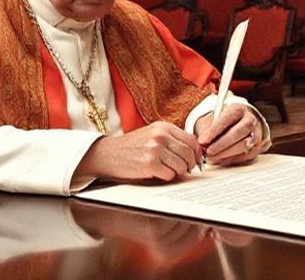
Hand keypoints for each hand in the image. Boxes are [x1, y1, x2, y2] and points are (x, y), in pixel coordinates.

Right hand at [76, 121, 201, 181]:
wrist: (108, 154)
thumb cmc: (131, 147)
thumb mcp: (152, 134)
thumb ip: (170, 139)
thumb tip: (193, 152)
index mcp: (163, 127)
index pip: (191, 140)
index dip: (197, 153)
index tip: (196, 160)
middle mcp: (161, 135)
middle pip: (189, 153)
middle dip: (189, 165)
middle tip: (185, 170)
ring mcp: (155, 149)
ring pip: (182, 165)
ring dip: (178, 172)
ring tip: (169, 171)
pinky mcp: (149, 163)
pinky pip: (170, 174)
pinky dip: (166, 177)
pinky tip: (157, 174)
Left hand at [196, 104, 261, 165]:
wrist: (235, 126)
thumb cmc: (221, 123)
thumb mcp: (210, 121)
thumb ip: (205, 130)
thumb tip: (202, 142)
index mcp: (238, 109)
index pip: (228, 118)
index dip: (215, 130)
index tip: (204, 140)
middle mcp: (250, 120)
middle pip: (238, 132)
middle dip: (221, 144)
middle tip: (208, 151)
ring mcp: (256, 134)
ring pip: (243, 145)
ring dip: (225, 154)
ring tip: (212, 157)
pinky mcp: (257, 148)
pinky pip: (245, 156)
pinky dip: (230, 159)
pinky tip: (220, 159)